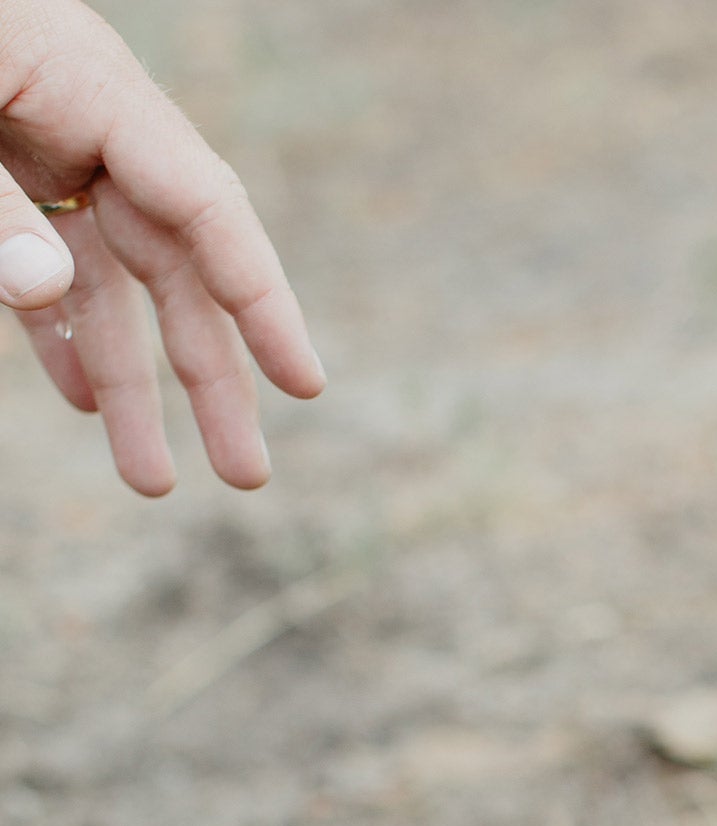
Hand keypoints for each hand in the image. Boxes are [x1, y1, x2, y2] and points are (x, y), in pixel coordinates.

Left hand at [0, 0, 322, 493]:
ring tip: (154, 479)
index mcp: (91, 83)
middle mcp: (85, 127)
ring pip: (110, 287)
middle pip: (175, 270)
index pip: (205, 208)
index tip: (306, 385)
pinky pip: (43, 267)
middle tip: (249, 476)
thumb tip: (45, 291)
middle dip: (212, 379)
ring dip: (132, 386)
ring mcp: (38, 150)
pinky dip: (59, 335)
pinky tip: (85, 403)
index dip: (261, 301)